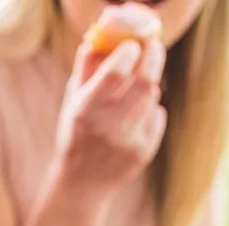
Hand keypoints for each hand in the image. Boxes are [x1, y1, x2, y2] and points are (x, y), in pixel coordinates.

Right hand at [54, 35, 167, 193]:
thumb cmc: (75, 137)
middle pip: (145, 80)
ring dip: (146, 87)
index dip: (129, 51)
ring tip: (131, 95)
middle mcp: (108, 127)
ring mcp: (128, 141)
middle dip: (153, 56)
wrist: (81, 186)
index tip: (131, 44)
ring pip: (152, 97)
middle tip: (152, 46)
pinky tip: (132, 124)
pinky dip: (149, 112)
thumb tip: (100, 37)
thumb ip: (85, 70)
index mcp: (85, 112)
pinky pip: (157, 116)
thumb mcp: (72, 105)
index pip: (116, 71)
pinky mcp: (144, 152)